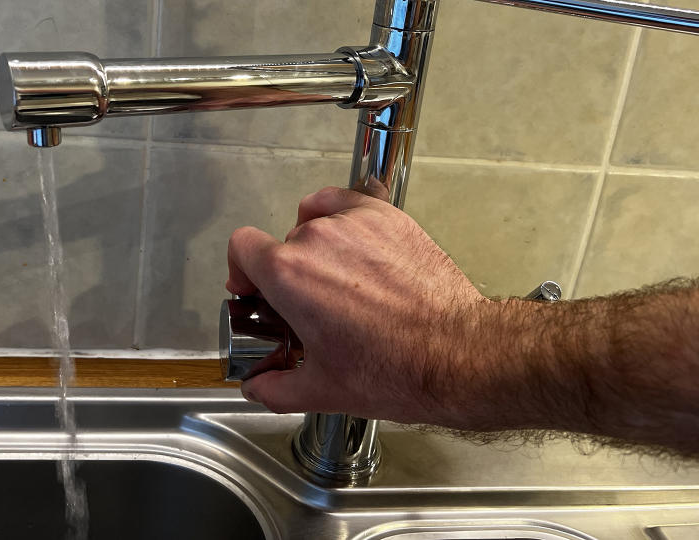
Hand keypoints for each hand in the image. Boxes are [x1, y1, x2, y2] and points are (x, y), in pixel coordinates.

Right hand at [226, 186, 491, 426]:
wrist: (458, 355)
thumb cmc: (396, 369)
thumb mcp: (321, 390)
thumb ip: (275, 387)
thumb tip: (258, 387)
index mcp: (289, 276)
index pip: (241, 246)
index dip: (241, 269)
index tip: (253, 289)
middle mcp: (317, 238)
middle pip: (282, 242)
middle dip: (286, 272)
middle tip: (306, 304)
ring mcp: (356, 223)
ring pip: (315, 220)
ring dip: (315, 245)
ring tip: (335, 276)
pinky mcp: (389, 218)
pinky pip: (348, 202)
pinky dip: (341, 217)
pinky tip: (350, 243)